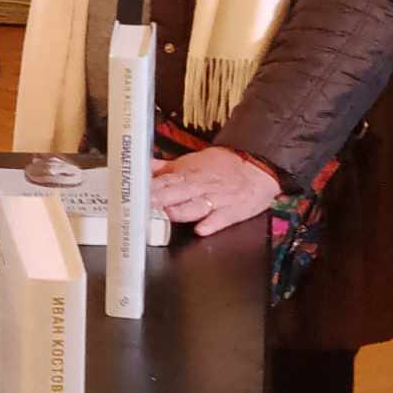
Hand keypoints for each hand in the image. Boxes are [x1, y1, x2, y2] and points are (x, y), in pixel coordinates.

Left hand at [151, 146, 280, 237]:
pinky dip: (212, 223)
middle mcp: (200, 186)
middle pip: (177, 192)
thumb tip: (142, 165)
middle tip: (145, 204)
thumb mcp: (192, 162)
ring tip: (169, 214)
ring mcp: (216, 199)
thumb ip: (165, 167)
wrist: (258, 166)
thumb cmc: (223, 167)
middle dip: (161, 197)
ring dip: (182, 210)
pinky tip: (201, 229)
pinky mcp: (233, 211)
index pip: (165, 180)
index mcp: (188, 174)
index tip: (134, 193)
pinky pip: (222, 217)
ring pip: (196, 205)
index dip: (149, 187)